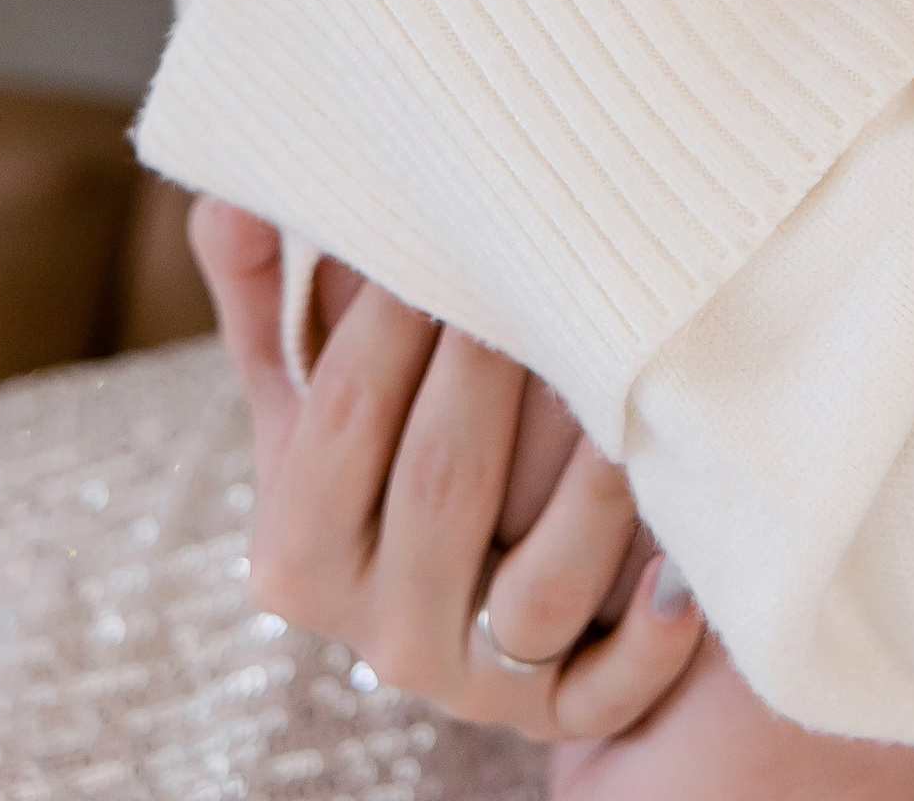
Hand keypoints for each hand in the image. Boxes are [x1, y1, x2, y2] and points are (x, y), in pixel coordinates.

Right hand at [193, 198, 702, 744]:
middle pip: (441, 485)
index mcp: (294, 558)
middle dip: (491, 364)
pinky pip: (607, 691)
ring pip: (535, 588)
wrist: (458, 597)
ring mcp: (473, 683)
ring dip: (588, 486)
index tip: (446, 216)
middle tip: (549, 254)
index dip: (391, 315)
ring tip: (632, 380)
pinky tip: (681, 566)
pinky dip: (647, 639)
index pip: (344, 417)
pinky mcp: (559, 717)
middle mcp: (377, 635)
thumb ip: (268, 303)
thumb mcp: (311, 397)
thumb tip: (232, 195)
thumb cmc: (385, 456)